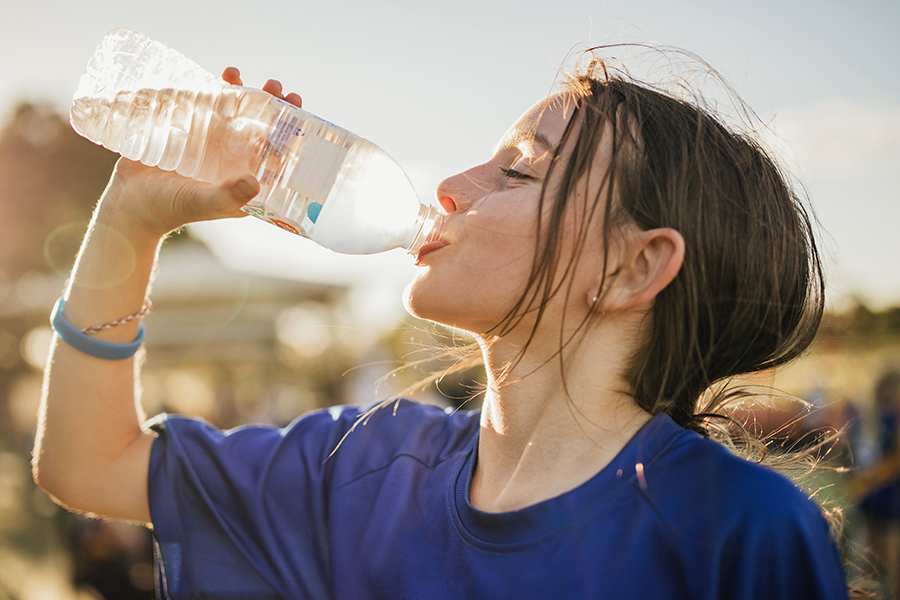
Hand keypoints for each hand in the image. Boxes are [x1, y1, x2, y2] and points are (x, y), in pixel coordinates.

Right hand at [99, 68, 303, 237]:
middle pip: (260, 128)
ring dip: (243, 92)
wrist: (130, 203)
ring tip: (240, 75)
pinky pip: (207, 107)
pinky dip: (214, 89)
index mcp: (246, 179)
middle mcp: (233, 160)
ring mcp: (212, 145)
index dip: (291, 134)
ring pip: (234, 113)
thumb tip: (255, 181)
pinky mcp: (189, 132)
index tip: (299, 113)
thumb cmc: (169, 209)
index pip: (276, 153)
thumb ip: (228, 196)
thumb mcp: (202, 203)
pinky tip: (221, 76)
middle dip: (271, 106)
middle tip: (277, 87)